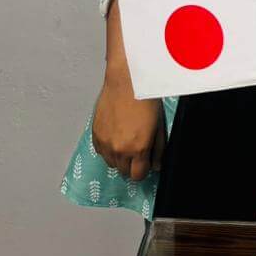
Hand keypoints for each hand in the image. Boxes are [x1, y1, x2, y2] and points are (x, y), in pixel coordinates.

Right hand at [92, 66, 164, 180]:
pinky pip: (101, 152)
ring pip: (111, 163)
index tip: (145, 163)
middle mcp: (119, 149)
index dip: (143, 170)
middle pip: (124, 172)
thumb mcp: (159, 125)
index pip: (138, 175)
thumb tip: (156, 165)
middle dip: (132, 164)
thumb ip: (158, 149)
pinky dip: (107, 148)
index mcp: (138, 148)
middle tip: (137, 149)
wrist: (127, 80)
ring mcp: (105, 143)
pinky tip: (116, 135)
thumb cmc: (144, 97)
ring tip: (126, 140)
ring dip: (119, 157)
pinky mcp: (96, 135)